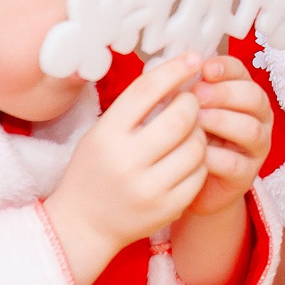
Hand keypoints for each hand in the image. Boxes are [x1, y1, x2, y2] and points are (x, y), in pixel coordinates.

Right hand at [47, 55, 210, 268]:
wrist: (84, 224)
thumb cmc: (95, 170)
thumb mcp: (101, 134)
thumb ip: (133, 109)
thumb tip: (173, 75)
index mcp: (106, 135)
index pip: (146, 90)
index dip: (174, 70)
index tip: (193, 59)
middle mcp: (126, 161)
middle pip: (180, 116)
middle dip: (192, 103)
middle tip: (190, 102)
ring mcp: (149, 187)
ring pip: (196, 146)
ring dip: (199, 133)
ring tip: (188, 133)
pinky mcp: (167, 208)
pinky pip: (200, 174)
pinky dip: (199, 162)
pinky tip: (187, 159)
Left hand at [184, 55, 271, 216]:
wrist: (185, 182)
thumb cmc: (186, 137)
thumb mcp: (186, 109)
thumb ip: (184, 89)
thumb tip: (170, 67)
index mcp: (243, 95)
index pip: (242, 73)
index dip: (225, 68)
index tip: (205, 68)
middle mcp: (257, 118)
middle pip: (254, 97)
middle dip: (225, 93)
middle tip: (197, 96)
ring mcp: (255, 148)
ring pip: (250, 129)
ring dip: (222, 121)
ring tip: (195, 122)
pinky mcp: (246, 175)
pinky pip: (236, 163)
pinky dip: (215, 156)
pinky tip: (196, 151)